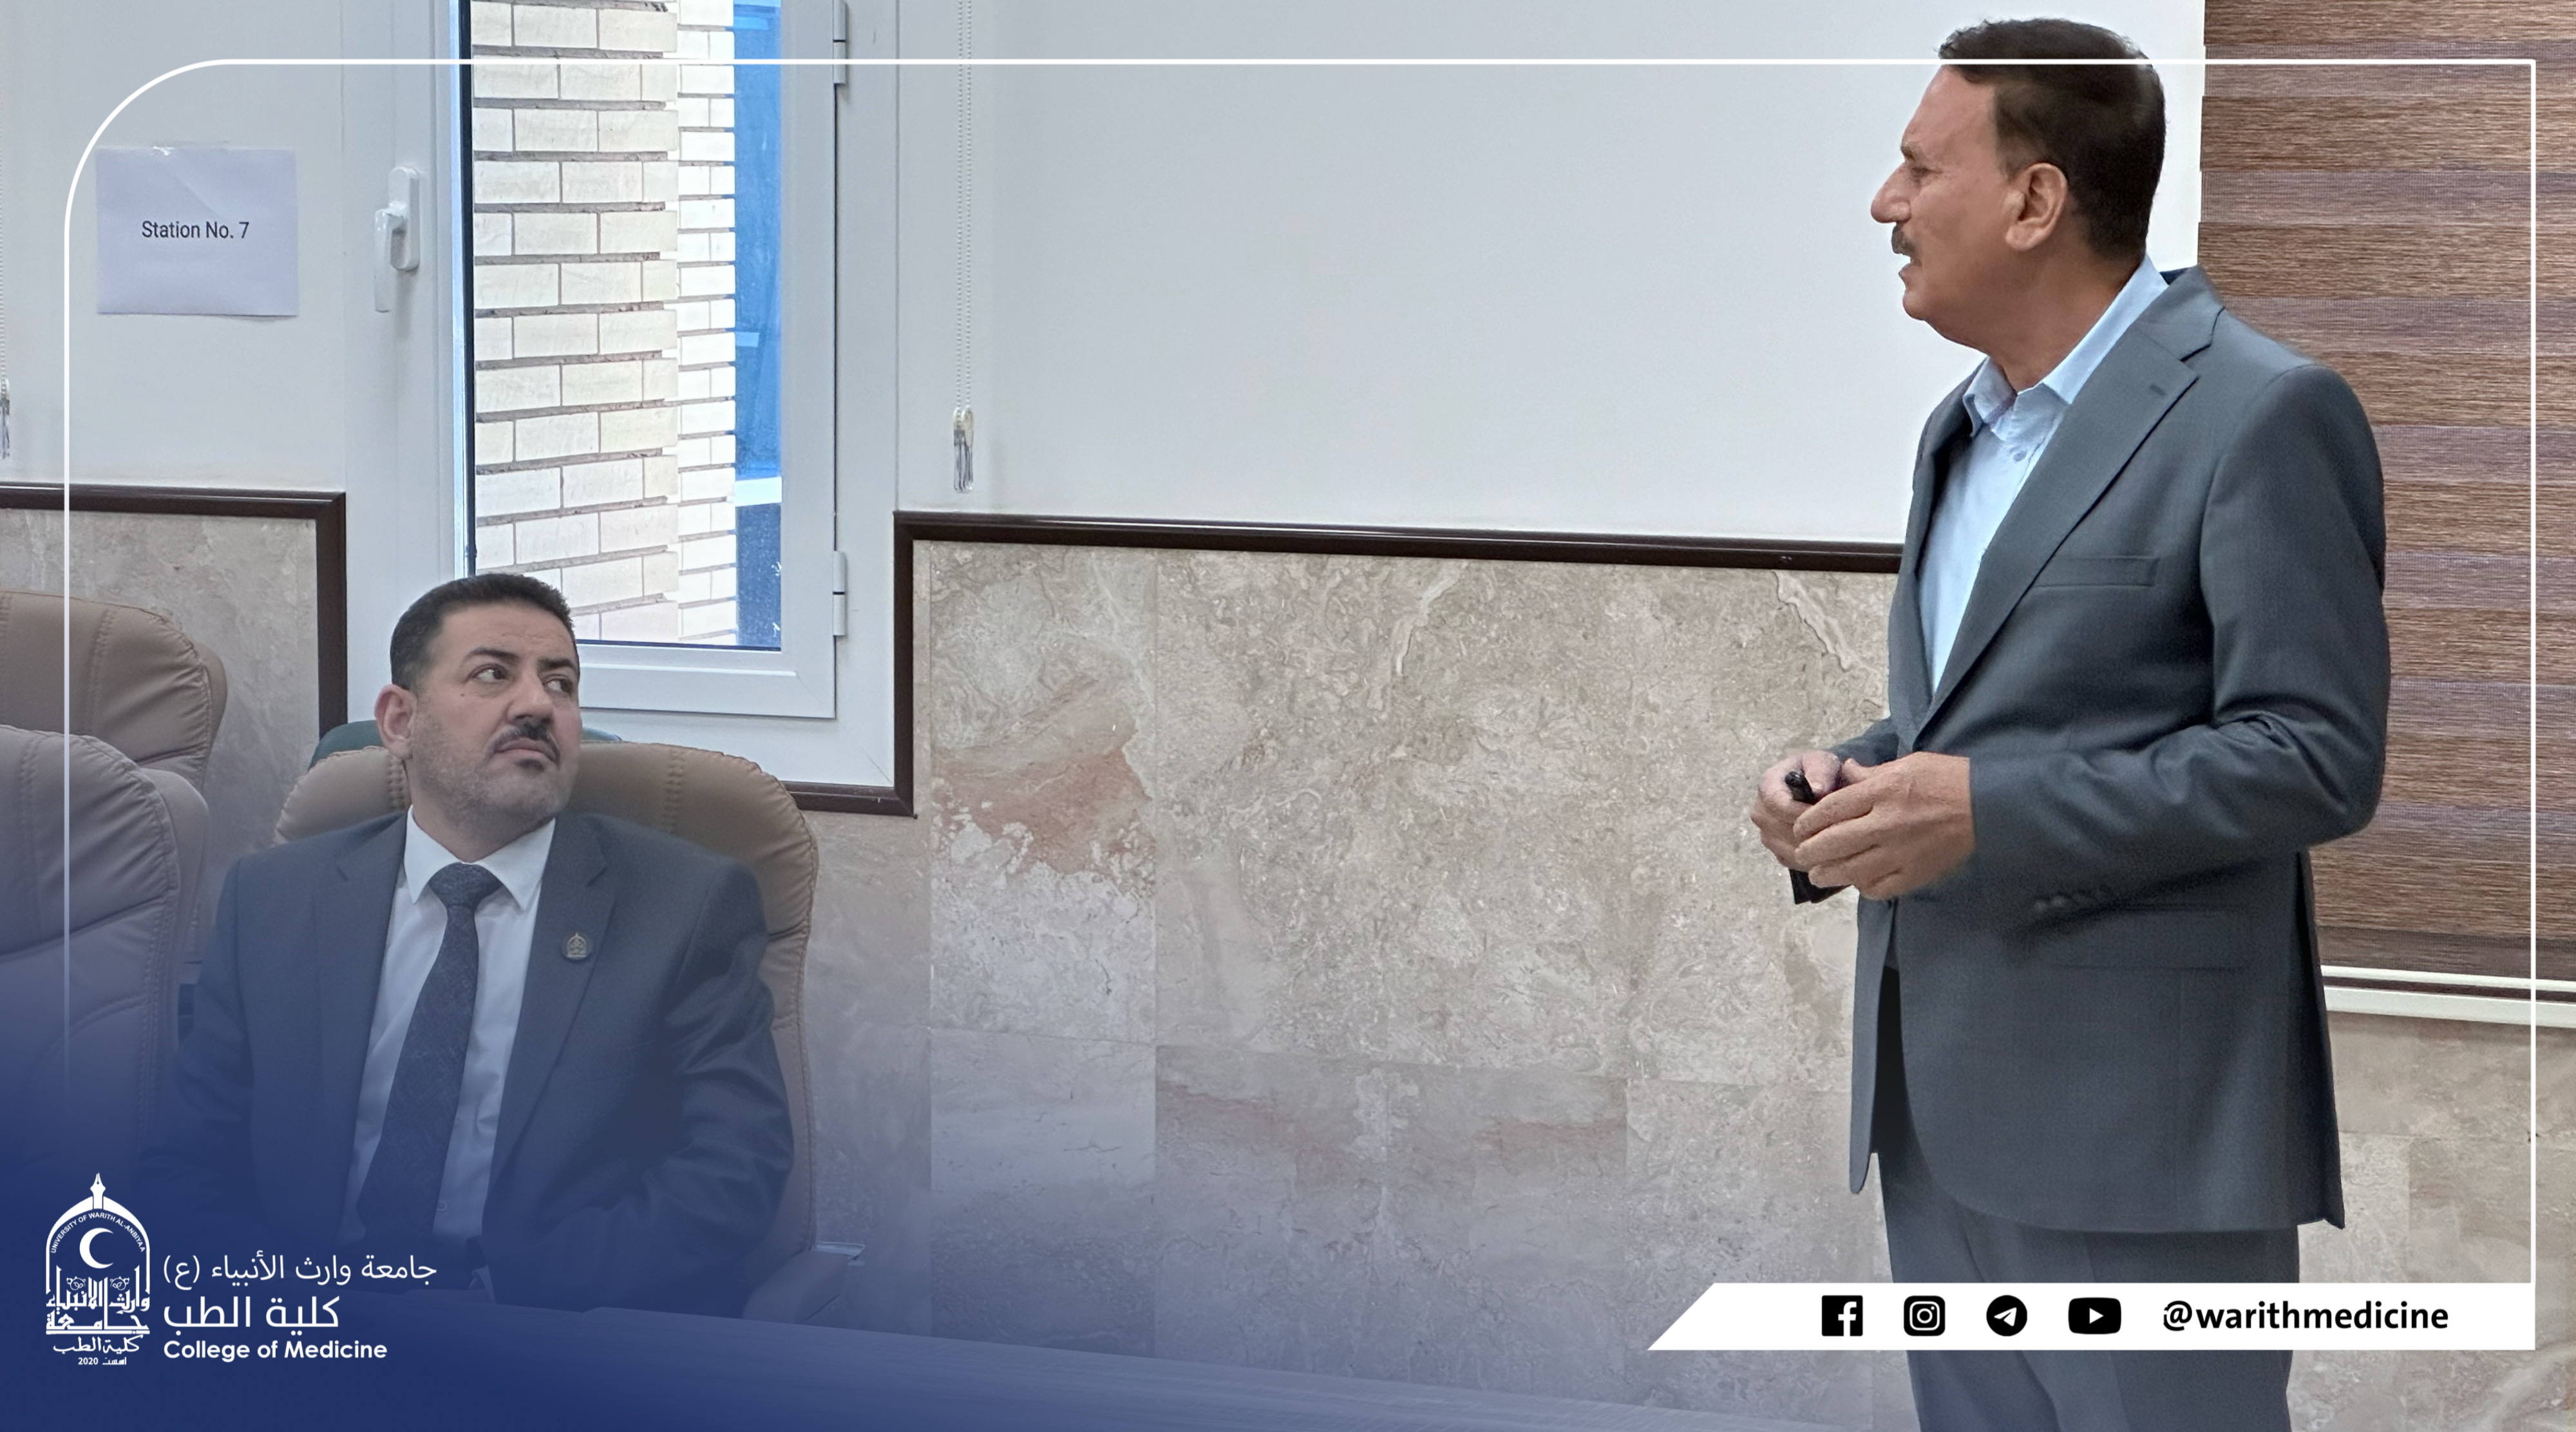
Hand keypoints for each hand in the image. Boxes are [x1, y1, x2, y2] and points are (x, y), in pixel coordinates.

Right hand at [1749, 750, 1850, 870]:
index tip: (1829, 813)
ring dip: (1816, 847)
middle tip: (1842, 828)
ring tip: (1839, 837)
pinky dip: (1815, 858)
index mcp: (1767, 786)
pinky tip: (1832, 847)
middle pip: (1783, 831)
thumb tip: (1818, 790)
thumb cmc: (1821, 773)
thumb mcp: (1823, 762)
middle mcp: (1760, 813)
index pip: (1778, 805)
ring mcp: (1766, 835)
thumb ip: (1821, 771)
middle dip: (1813, 831)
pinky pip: (1796, 862)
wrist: (1819, 789)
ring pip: (1791, 850)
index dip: (1804, 812)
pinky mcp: (1777, 852)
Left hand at [1790, 752, 1973, 898]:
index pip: (1830, 810)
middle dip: (1810, 850)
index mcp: (1882, 791)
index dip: (1807, 822)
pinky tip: (1857, 882)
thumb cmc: (1948, 779)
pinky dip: (1864, 887)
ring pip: (1851, 870)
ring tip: (1819, 873)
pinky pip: (1880, 887)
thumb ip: (1870, 774)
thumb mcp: (1906, 764)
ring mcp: (1901, 852)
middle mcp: (1887, 823)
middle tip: (1802, 853)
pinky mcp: (1916, 873)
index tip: (1799, 828)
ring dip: (1829, 873)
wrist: (1990, 805)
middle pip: (1833, 843)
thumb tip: (1843, 772)